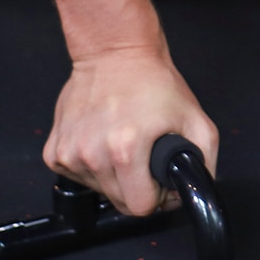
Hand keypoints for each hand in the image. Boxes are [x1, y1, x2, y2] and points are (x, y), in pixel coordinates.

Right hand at [43, 49, 219, 216]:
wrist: (115, 53)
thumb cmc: (152, 82)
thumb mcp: (196, 120)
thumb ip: (204, 162)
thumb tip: (195, 190)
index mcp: (125, 150)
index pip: (141, 207)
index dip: (157, 195)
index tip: (158, 176)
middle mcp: (93, 154)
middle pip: (120, 201)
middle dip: (136, 185)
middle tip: (144, 155)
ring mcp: (69, 154)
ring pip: (99, 190)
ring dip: (113, 175)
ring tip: (123, 141)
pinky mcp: (54, 152)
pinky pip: (78, 177)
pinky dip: (92, 166)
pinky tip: (102, 139)